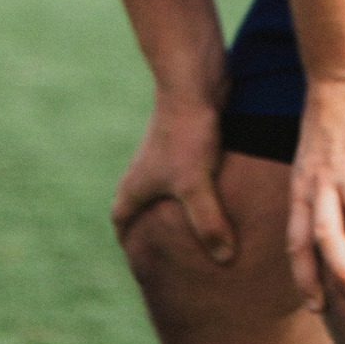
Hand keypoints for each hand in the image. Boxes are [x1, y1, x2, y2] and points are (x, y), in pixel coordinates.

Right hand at [110, 91, 235, 265]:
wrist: (194, 83)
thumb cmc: (186, 134)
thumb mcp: (197, 185)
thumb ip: (208, 223)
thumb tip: (224, 259)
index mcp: (135, 186)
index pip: (121, 220)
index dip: (128, 241)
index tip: (140, 260)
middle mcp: (144, 170)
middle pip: (140, 204)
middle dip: (151, 226)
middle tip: (170, 249)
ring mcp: (164, 154)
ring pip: (164, 187)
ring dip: (174, 205)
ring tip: (196, 225)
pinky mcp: (185, 141)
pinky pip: (185, 171)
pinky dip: (195, 186)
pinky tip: (218, 193)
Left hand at [286, 72, 344, 309]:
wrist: (340, 75)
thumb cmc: (329, 128)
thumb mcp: (310, 168)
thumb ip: (318, 203)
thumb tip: (329, 247)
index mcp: (303, 189)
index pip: (297, 242)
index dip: (305, 277)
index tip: (317, 310)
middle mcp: (322, 181)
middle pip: (325, 234)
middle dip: (340, 270)